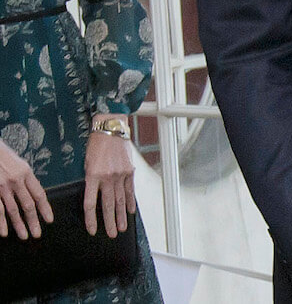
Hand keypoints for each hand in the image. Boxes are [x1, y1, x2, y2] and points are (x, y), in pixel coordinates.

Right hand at [0, 139, 51, 239]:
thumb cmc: (4, 157)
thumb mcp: (20, 164)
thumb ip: (27, 179)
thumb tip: (34, 194)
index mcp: (26, 173)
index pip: (39, 194)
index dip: (45, 208)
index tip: (49, 220)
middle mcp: (16, 181)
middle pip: (27, 205)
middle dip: (33, 221)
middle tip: (37, 234)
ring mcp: (2, 187)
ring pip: (13, 210)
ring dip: (19, 225)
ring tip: (24, 236)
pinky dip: (1, 222)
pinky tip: (4, 232)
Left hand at [83, 119, 135, 237]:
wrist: (111, 130)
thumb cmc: (95, 145)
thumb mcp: (87, 163)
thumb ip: (91, 180)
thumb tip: (94, 196)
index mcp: (93, 176)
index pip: (91, 204)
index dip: (91, 219)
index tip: (93, 230)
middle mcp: (108, 177)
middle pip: (108, 205)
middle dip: (110, 222)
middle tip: (112, 234)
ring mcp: (121, 175)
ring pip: (120, 200)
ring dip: (121, 215)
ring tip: (122, 228)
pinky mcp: (129, 171)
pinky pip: (130, 190)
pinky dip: (130, 201)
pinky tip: (131, 211)